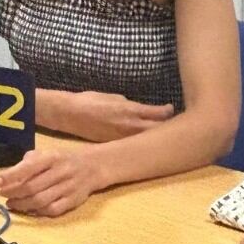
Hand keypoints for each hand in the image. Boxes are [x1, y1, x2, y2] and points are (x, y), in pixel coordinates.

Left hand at [0, 147, 103, 216]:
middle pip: (32, 187)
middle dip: (13, 192)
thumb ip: (30, 161)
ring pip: (40, 200)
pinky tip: (28, 210)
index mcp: (52, 157)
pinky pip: (53, 210)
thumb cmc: (64, 159)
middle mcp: (61, 172)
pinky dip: (38, 212)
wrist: (93, 166)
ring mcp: (68, 188)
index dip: (10, 176)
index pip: (28, 167)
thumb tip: (9, 174)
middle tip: (1, 194)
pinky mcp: (73, 201)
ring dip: (22, 204)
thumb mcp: (48, 153)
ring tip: (11, 203)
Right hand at [48, 91, 173, 140]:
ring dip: (155, 136)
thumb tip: (142, 110)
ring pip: (147, 139)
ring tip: (162, 133)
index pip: (159, 114)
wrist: (69, 114)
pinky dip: (140, 141)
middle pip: (158, 130)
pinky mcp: (115, 145)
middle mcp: (130, 127)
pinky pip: (133, 144)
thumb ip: (131, 105)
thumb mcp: (114, 97)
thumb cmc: (90, 100)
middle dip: (167, 127)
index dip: (168, 111)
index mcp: (131, 111)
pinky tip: (143, 140)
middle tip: (173, 123)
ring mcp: (123, 138)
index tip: (171, 109)